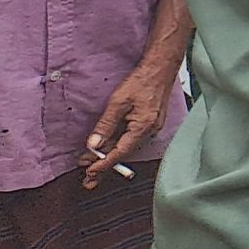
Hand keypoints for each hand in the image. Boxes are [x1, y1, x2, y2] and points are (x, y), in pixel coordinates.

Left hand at [81, 56, 179, 188]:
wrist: (160, 68)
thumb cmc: (141, 81)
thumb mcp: (118, 102)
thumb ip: (106, 125)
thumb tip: (94, 145)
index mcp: (143, 128)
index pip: (120, 152)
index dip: (104, 164)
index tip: (89, 172)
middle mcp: (150, 131)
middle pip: (124, 154)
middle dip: (105, 167)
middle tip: (88, 180)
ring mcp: (151, 128)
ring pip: (127, 147)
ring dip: (110, 156)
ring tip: (91, 165)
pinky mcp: (150, 123)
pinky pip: (131, 139)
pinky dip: (118, 146)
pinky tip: (107, 148)